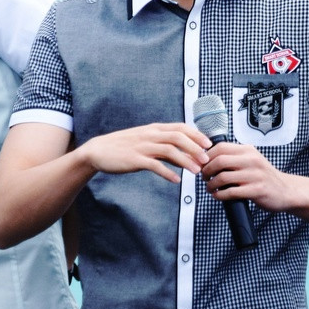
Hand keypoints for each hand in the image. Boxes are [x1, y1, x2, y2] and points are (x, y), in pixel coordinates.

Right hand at [79, 122, 211, 182]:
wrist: (98, 151)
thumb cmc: (125, 147)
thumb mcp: (147, 142)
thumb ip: (165, 147)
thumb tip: (185, 156)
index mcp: (154, 129)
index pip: (180, 127)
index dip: (196, 135)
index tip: (209, 144)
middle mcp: (150, 135)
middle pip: (178, 137)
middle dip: (195, 147)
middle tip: (207, 159)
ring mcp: (142, 147)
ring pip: (169, 150)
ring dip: (185, 160)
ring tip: (196, 171)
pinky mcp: (134, 160)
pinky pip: (154, 165)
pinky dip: (167, 173)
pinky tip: (176, 181)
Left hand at [201, 142, 290, 211]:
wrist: (286, 191)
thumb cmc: (264, 177)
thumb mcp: (251, 160)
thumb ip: (234, 158)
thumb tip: (208, 159)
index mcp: (248, 151)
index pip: (221, 147)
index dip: (207, 156)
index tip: (202, 164)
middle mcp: (252, 160)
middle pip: (219, 161)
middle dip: (206, 170)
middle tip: (204, 177)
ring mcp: (255, 175)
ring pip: (223, 177)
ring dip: (211, 185)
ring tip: (210, 188)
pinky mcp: (257, 190)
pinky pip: (231, 192)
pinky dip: (220, 195)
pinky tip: (218, 196)